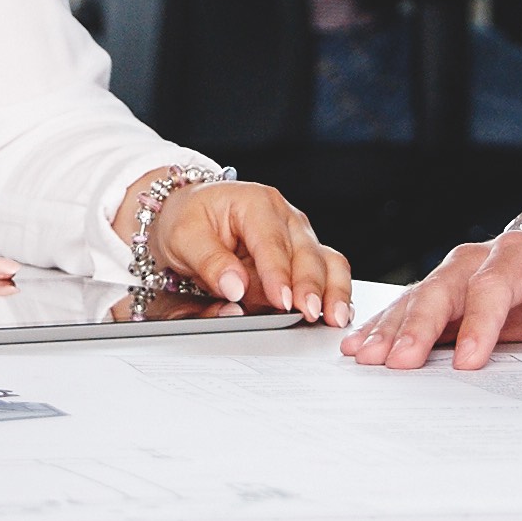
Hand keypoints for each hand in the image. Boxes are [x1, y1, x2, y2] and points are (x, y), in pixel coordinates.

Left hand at [127, 178, 352, 324]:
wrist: (190, 214)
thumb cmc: (190, 219)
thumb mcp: (185, 237)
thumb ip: (210, 261)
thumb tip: (235, 286)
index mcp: (256, 203)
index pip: (272, 241)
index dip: (278, 273)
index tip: (281, 300)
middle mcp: (284, 217)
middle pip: (306, 251)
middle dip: (310, 285)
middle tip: (309, 313)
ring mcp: (297, 236)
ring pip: (326, 261)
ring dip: (332, 290)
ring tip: (333, 317)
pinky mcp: (301, 256)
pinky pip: (327, 271)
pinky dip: (334, 291)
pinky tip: (337, 312)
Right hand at [344, 211, 521, 370]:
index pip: (497, 285)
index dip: (483, 322)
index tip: (472, 361)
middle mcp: (482, 261)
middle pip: (445, 289)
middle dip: (421, 326)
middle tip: (401, 361)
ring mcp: (457, 278)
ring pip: (419, 300)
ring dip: (392, 330)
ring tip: (368, 358)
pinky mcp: (443, 300)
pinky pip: (408, 313)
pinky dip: (384, 331)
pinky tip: (361, 350)